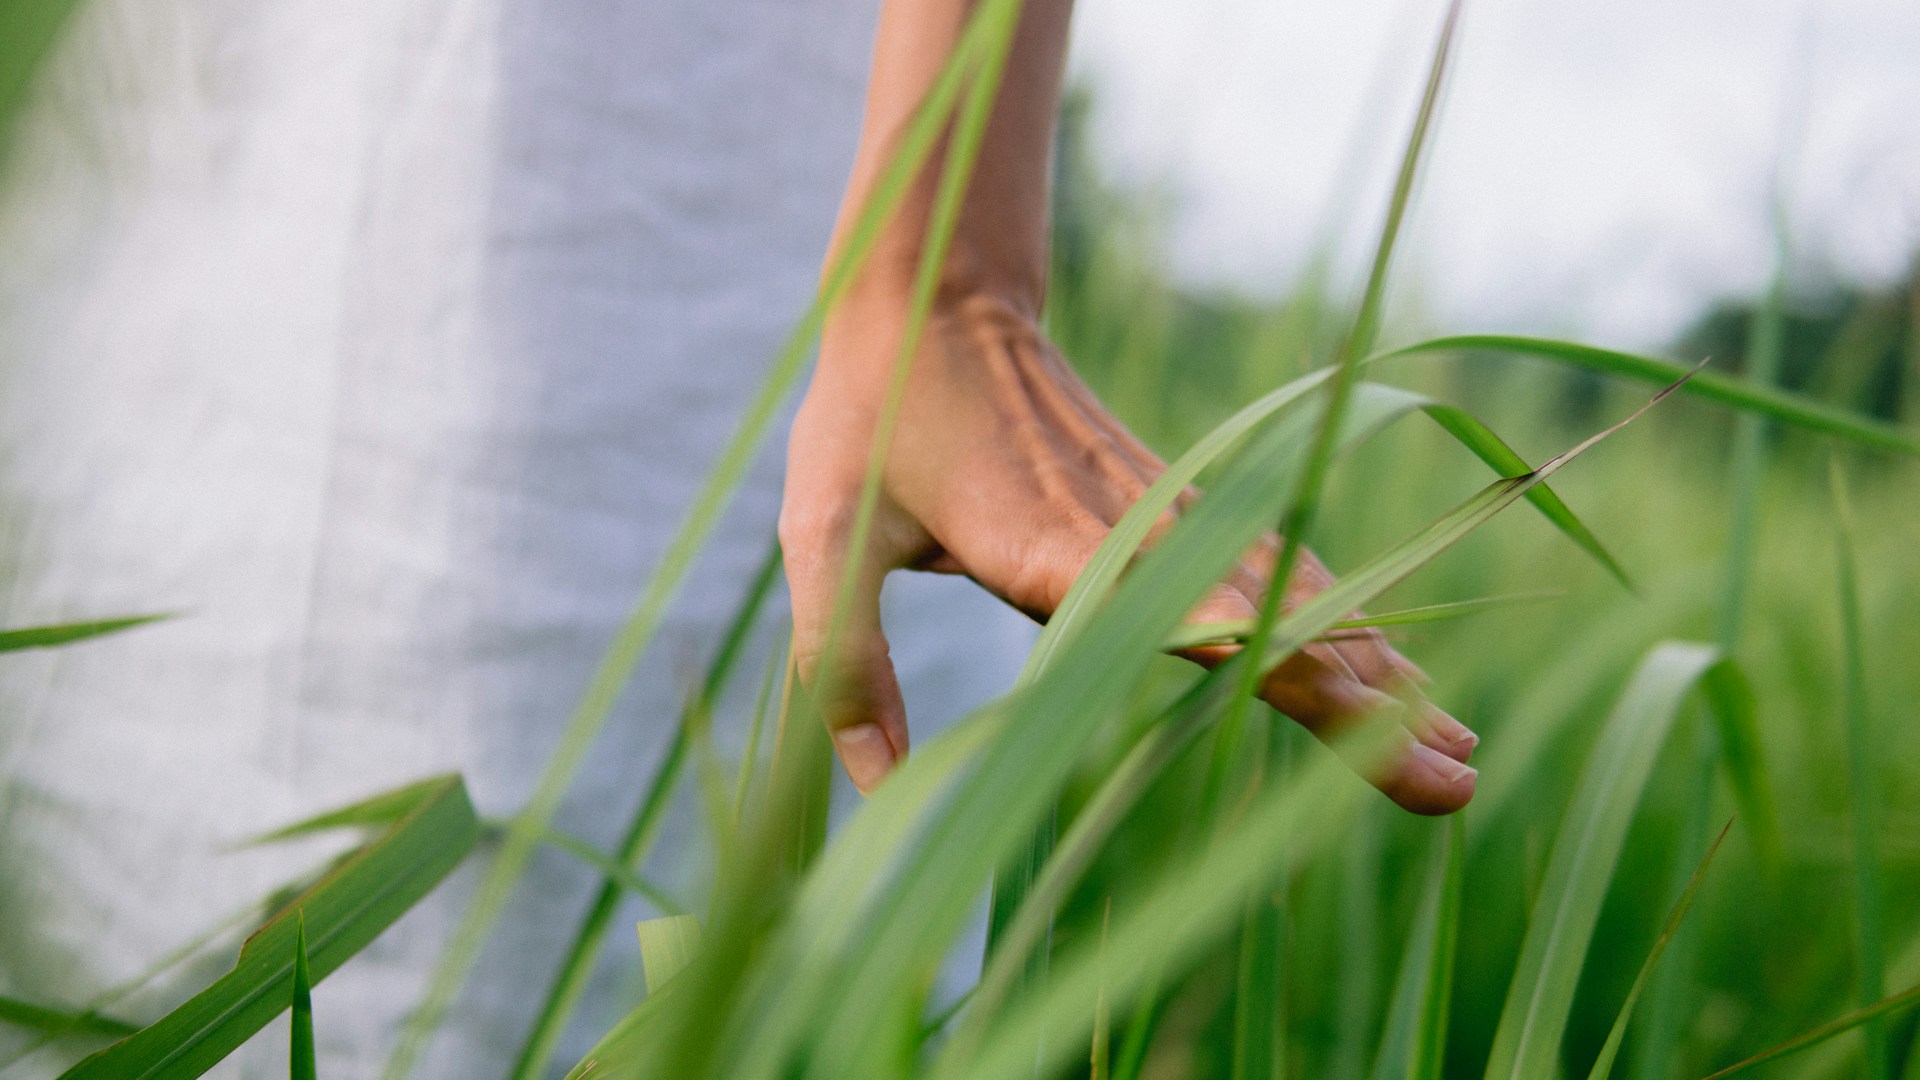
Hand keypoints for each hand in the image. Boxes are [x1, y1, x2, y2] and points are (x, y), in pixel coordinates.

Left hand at [779, 291, 1476, 812]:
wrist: (934, 292)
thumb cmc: (870, 419)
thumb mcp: (825, 537)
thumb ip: (845, 665)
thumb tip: (875, 798)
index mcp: (1041, 540)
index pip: (1167, 608)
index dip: (1258, 653)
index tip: (1350, 708)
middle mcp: (1124, 525)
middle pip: (1263, 620)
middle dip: (1359, 707)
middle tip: (1451, 786)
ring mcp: (1160, 506)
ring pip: (1287, 595)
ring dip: (1373, 672)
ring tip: (1457, 750)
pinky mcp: (1171, 496)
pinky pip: (1269, 566)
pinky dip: (1338, 622)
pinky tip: (1390, 668)